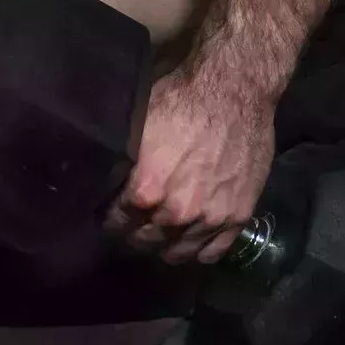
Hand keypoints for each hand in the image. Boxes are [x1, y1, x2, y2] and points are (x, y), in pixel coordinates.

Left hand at [104, 66, 275, 265]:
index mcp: (146, 191)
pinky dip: (198, 252)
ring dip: (164, 247)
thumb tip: (105, 183)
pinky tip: (190, 243)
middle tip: (132, 227)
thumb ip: (123, 167)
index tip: (109, 218)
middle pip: (145, 241)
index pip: (116, 223)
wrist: (235, 91)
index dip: (109, 221)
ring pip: (178, 253)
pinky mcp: (239, 216)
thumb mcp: (136, 129)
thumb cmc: (180, 101)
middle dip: (133, 235)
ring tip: (159, 237)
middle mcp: (177, 213)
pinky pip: (214, 252)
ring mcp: (211, 219)